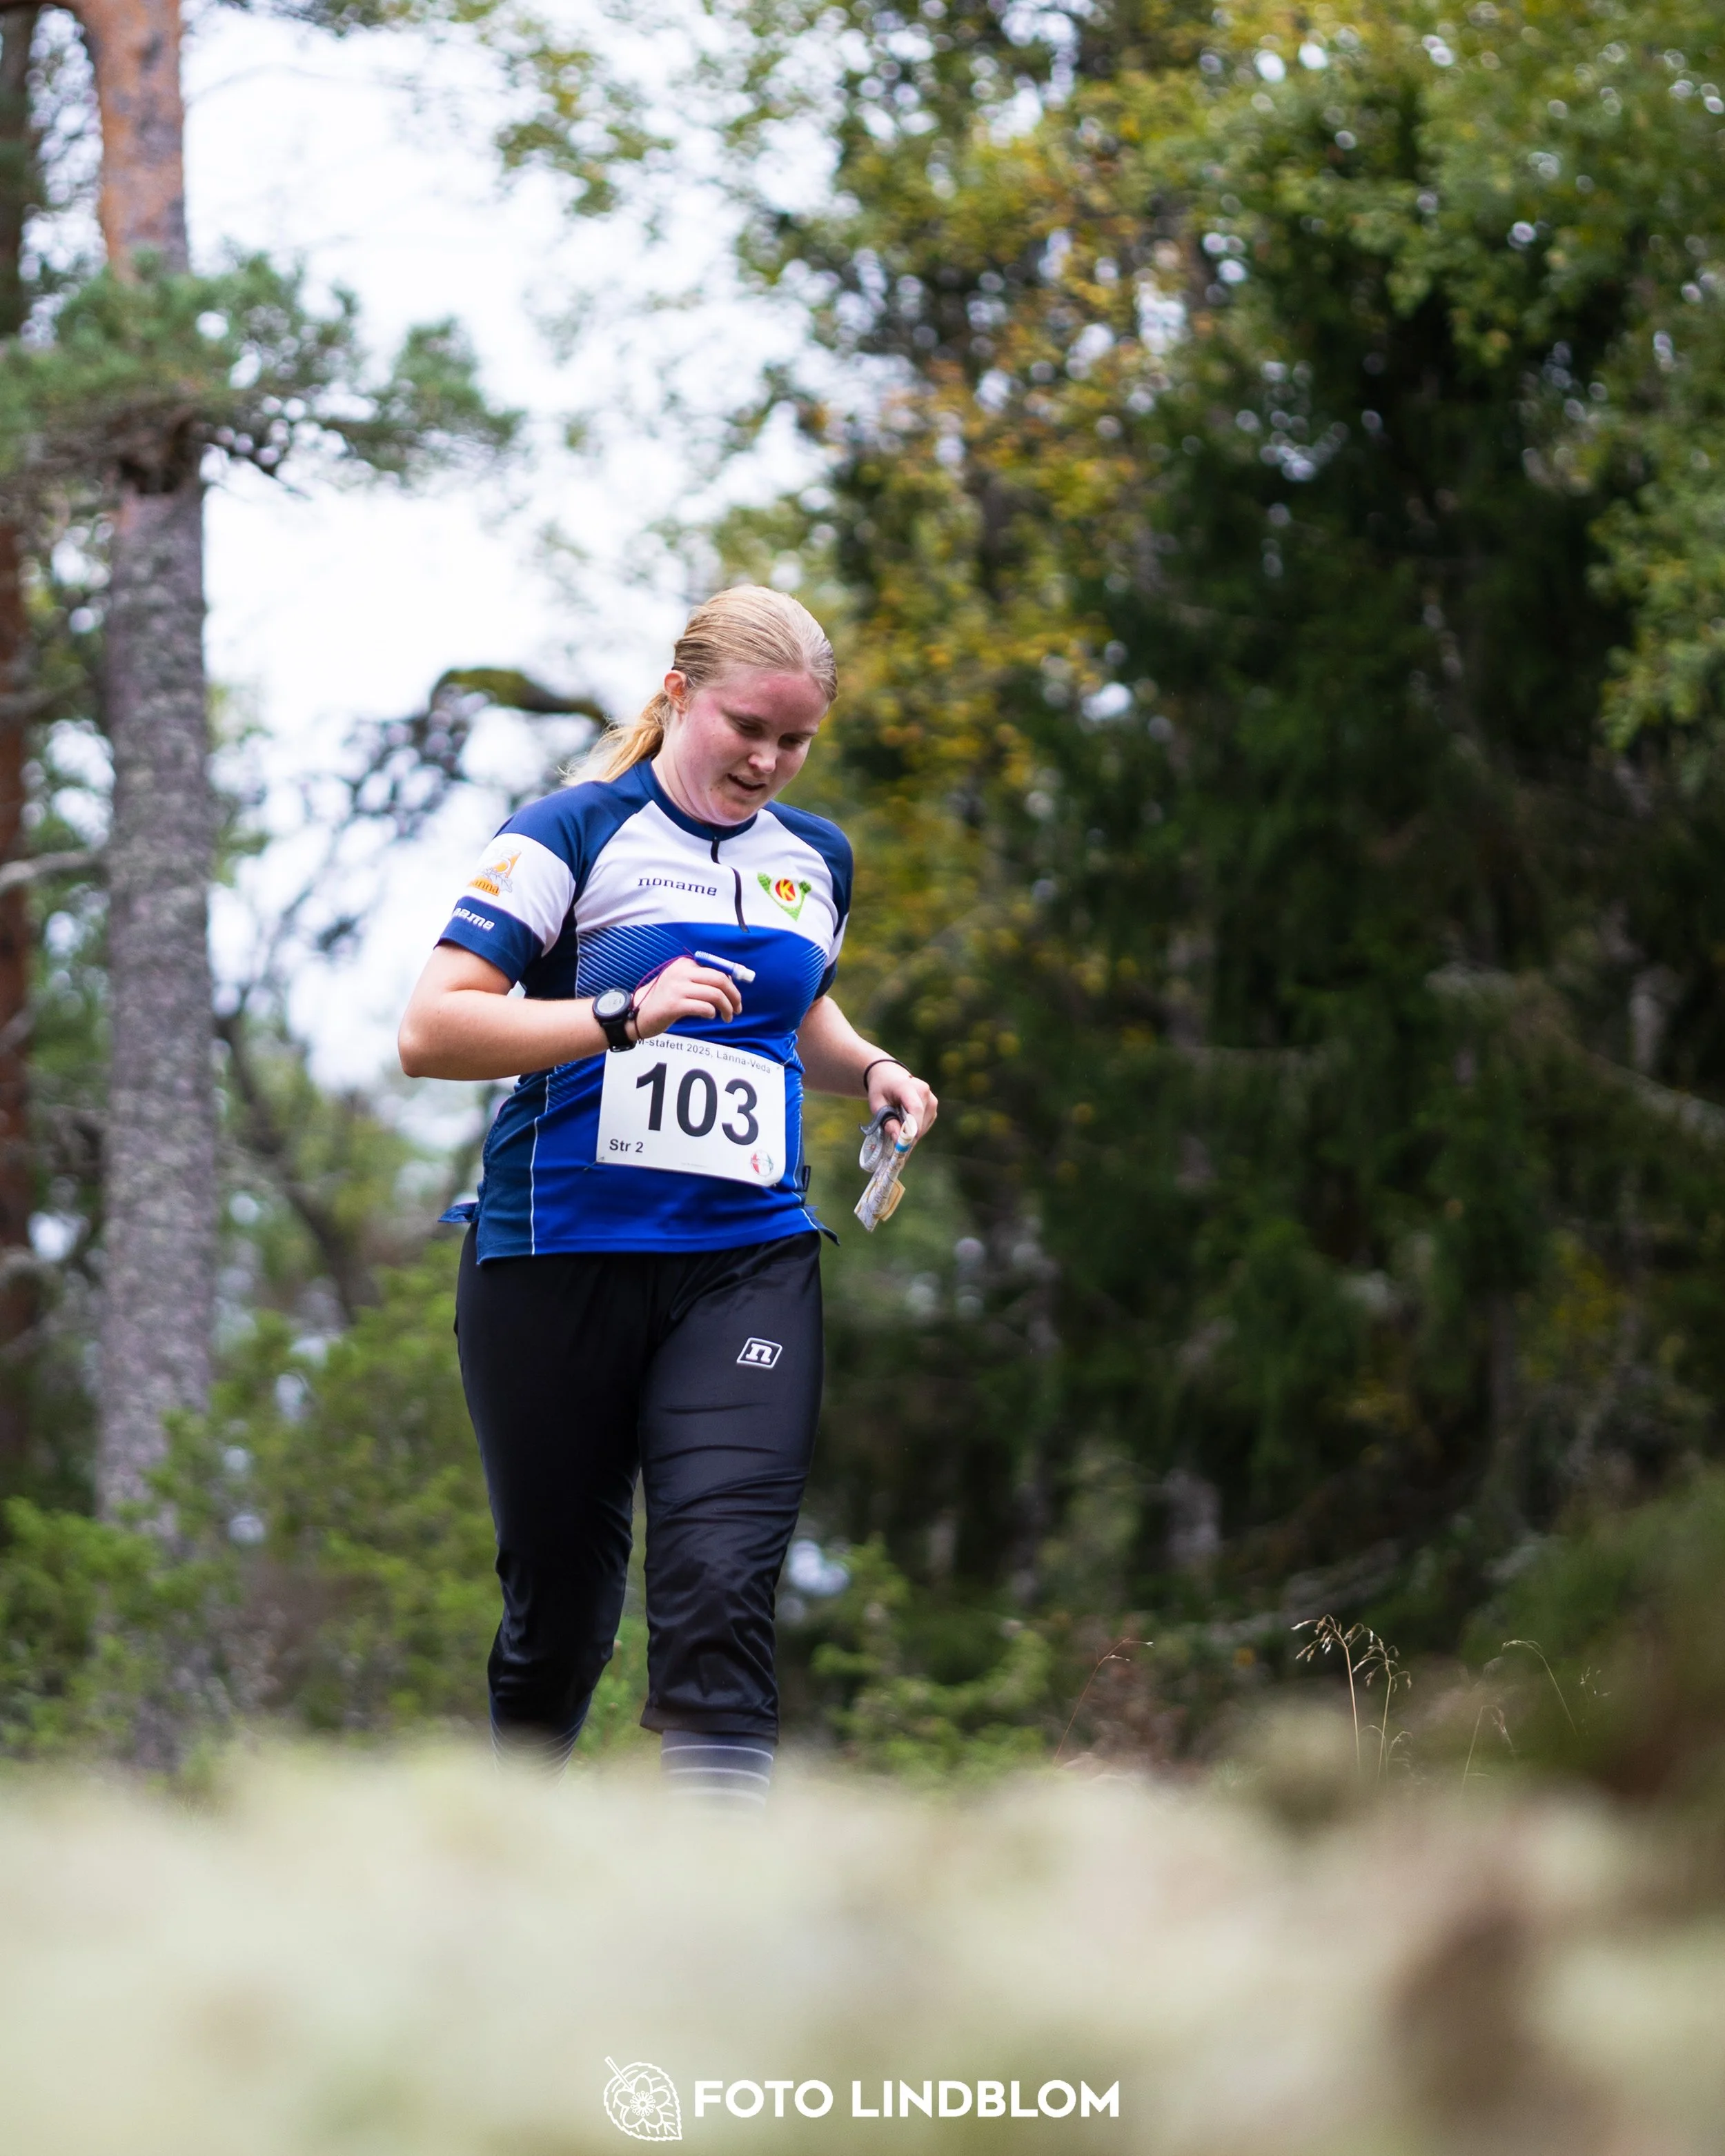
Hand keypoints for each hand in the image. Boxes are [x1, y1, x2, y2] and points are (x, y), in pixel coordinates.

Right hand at [627, 957, 742, 1041]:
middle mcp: (681, 972)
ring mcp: (677, 988)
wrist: (637, 1014)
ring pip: (714, 994)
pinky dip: (711, 1012)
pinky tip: (709, 1016)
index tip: (736, 996)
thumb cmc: (663, 1000)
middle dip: (734, 995)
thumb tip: (730, 983)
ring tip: (728, 1017)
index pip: (717, 969)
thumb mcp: (681, 983)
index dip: (732, 983)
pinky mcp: (674, 1004)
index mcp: (684, 964)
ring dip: (726, 1008)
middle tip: (737, 1008)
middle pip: (719, 979)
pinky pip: (704, 1007)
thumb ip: (701, 981)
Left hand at [867, 1058, 937, 1141]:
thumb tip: (898, 1140)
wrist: (890, 1076)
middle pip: (920, 1120)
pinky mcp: (933, 1106)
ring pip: (924, 1125)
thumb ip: (887, 1121)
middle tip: (896, 1147)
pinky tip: (905, 1127)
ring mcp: (931, 1099)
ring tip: (898, 1131)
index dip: (912, 1127)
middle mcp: (924, 1091)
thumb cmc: (881, 1090)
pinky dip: (916, 1130)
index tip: (904, 1143)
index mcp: (908, 1087)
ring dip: (912, 1133)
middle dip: (909, 1136)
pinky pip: (926, 1124)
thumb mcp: (877, 1105)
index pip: (915, 1108)